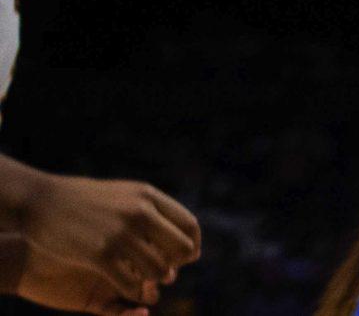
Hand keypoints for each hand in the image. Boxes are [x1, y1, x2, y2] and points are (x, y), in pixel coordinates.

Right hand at [13, 176, 197, 310]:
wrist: (41, 200)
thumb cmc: (83, 199)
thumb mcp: (124, 194)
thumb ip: (150, 207)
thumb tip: (177, 226)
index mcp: (148, 196)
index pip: (188, 224)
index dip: (192, 245)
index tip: (190, 257)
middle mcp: (140, 213)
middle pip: (180, 248)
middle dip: (178, 264)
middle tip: (169, 273)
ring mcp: (120, 234)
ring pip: (158, 269)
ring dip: (156, 280)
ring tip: (149, 282)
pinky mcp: (99, 254)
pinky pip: (130, 283)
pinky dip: (133, 290)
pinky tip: (129, 290)